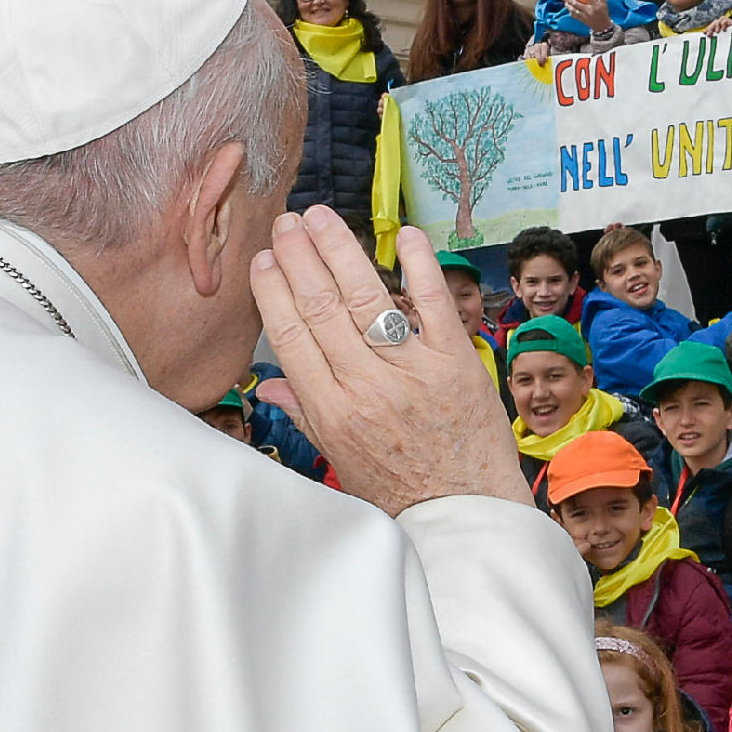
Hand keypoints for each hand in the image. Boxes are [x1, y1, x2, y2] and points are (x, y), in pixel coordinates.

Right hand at [254, 215, 527, 514]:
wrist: (467, 513)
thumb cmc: (402, 491)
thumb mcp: (341, 461)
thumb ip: (305, 414)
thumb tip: (267, 384)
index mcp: (332, 412)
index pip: (291, 338)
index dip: (273, 293)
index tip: (264, 260)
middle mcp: (367, 387)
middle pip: (321, 308)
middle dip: (299, 258)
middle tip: (286, 223)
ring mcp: (413, 372)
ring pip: (365, 299)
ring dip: (340, 250)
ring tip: (320, 217)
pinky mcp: (456, 363)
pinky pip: (434, 305)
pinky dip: (420, 266)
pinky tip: (405, 234)